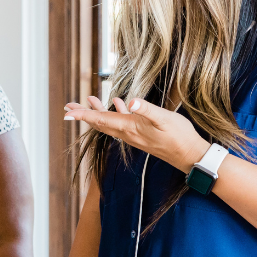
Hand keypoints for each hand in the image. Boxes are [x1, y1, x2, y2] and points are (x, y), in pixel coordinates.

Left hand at [64, 95, 209, 172]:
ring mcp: (133, 135)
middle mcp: (127, 133)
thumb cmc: (179, 136)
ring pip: (109, 122)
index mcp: (129, 127)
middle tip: (67, 106)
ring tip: (88, 100)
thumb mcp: (164, 119)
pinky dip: (117, 112)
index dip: (82, 115)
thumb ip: (146, 109)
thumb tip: (130, 101)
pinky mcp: (141, 135)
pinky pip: (122, 122)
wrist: (189, 155)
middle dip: (83, 114)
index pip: (100, 119)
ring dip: (97, 112)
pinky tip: (120, 103)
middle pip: (99, 122)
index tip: (67, 112)